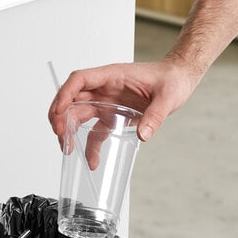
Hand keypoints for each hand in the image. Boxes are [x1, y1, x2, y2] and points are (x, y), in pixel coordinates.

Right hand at [48, 58, 200, 148]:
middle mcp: (105, 89)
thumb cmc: (172, 79)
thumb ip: (156, 115)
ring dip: (69, 132)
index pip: (80, 80)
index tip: (58, 112)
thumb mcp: (168, 97)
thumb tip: (144, 134)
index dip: (65, 94)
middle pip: (72, 99)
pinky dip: (91, 146)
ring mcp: (107, 103)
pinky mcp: (113, 116)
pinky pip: (96, 132)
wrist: (178, 80)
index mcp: (112, 76)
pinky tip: (92, 161)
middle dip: (60, 117)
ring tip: (67, 150)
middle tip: (60, 136)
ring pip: (79, 115)